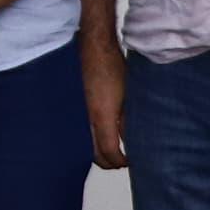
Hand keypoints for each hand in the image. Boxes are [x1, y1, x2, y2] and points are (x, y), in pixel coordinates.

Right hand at [78, 28, 128, 169]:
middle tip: (122, 160)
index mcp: (102, 118)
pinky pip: (83, 130)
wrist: (93, 47)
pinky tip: (103, 132)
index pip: (109, 153)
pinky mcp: (75, 108)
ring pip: (87, 144)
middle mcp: (86, 120)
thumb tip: (134, 139)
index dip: (121, 162)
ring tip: (114, 148)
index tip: (131, 161)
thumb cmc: (112, 67)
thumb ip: (129, 121)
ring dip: (100, 150)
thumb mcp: (129, 97)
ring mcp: (78, 114)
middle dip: (109, 162)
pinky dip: (92, 138)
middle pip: (94, 155)